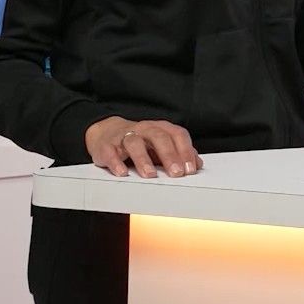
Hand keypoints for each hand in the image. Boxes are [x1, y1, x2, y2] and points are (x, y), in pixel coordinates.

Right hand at [85, 117, 200, 177]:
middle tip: (176, 173)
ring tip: (150, 175)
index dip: (185, 151)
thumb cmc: (141, 142)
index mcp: (161, 128)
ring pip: (135, 143)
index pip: (177, 135)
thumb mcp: (161, 146)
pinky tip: (122, 173)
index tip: (190, 169)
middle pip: (159, 138)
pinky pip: (110, 152)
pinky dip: (116, 162)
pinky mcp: (106, 145)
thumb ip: (179, 153)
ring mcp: (124, 136)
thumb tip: (197, 164)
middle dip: (169, 155)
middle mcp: (144, 129)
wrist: (107, 132)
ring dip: (143, 159)